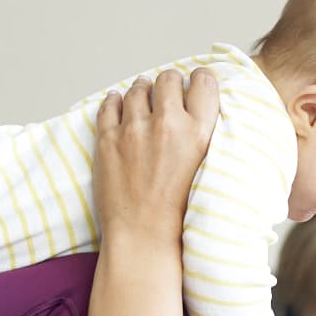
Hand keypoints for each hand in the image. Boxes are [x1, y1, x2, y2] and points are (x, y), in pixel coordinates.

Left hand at [92, 68, 219, 250]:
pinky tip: (119, 106)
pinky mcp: (107, 139)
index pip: (203, 82)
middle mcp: (168, 124)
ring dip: (142, 92)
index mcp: (199, 132)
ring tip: (143, 101)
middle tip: (167, 95)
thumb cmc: (179, 213)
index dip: (199, 80)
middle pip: (168, 79)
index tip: (195, 85)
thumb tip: (201, 112)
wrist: (144, 237)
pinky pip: (110, 104)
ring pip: (138, 88)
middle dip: (169, 84)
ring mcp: (134, 129)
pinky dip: (115, 102)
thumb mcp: (208, 170)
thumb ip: (205, 136)